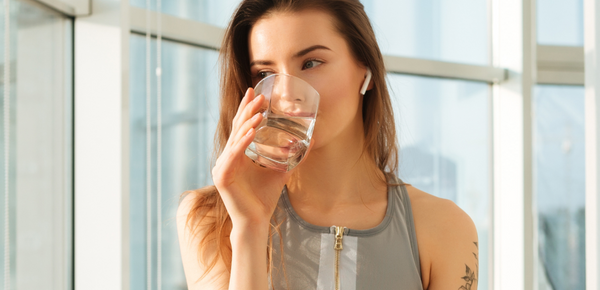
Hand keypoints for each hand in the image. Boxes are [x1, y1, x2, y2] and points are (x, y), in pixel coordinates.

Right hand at [212, 88, 311, 229]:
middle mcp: (227, 157)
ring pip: (235, 139)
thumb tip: (310, 141)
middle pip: (237, 128)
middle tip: (259, 94)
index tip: (255, 91)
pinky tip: (252, 132)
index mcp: (237, 154)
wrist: (256, 221)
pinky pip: (234, 155)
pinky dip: (242, 142)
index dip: (247, 109)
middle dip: (248, 110)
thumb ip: (294, 157)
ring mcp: (222, 166)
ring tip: (260, 111)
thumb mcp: (282, 171)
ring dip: (247, 123)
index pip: (241, 126)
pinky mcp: (221, 176)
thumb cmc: (265, 198)